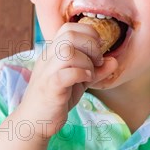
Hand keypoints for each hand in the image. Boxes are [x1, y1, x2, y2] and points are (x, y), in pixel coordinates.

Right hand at [17, 22, 118, 138]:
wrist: (34, 122)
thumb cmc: (57, 100)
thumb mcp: (80, 82)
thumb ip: (96, 70)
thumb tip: (114, 60)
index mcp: (53, 52)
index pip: (69, 28)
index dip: (88, 33)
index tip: (98, 49)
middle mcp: (48, 58)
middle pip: (69, 35)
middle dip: (91, 45)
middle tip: (97, 62)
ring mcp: (47, 72)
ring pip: (67, 52)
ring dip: (86, 61)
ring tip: (90, 73)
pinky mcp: (50, 88)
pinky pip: (65, 73)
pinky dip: (81, 74)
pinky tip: (85, 80)